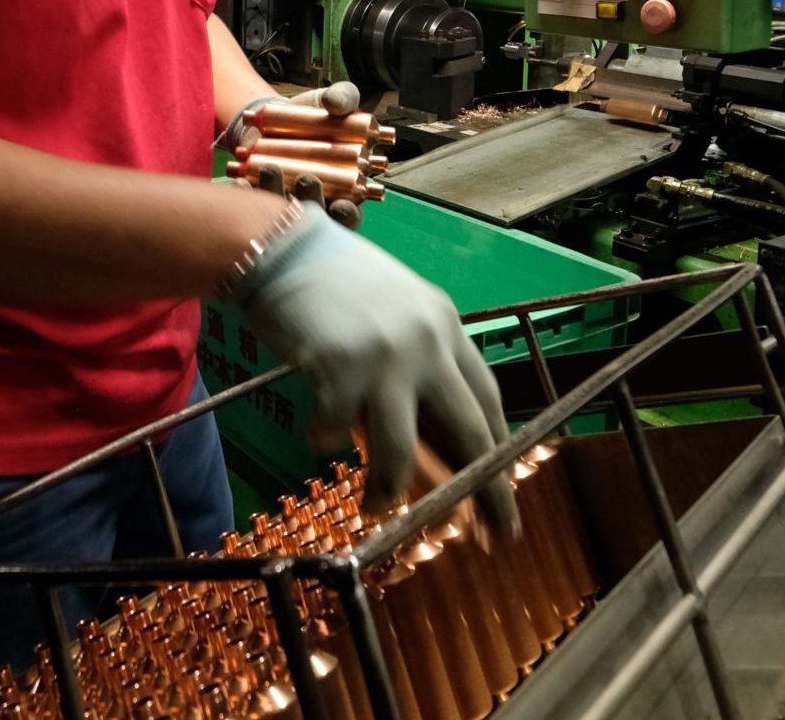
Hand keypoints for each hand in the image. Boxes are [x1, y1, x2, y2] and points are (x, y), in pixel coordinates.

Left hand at [230, 81, 366, 225]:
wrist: (274, 114)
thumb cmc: (315, 112)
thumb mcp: (335, 98)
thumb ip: (344, 97)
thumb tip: (336, 104)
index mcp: (346, 189)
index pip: (349, 214)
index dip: (346, 214)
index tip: (341, 205)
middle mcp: (316, 203)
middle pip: (316, 219)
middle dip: (311, 201)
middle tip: (307, 179)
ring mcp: (284, 204)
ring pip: (282, 215)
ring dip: (277, 195)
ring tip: (271, 168)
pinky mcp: (256, 199)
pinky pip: (250, 205)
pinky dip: (247, 193)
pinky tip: (241, 182)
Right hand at [230, 203, 515, 534]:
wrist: (280, 247)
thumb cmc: (336, 284)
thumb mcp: (397, 313)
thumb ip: (420, 363)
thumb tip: (432, 435)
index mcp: (446, 327)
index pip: (489, 402)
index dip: (500, 453)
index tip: (504, 492)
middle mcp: (427, 342)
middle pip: (472, 435)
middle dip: (487, 494)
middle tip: (496, 537)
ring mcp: (385, 356)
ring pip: (403, 453)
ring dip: (388, 490)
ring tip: (374, 505)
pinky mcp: (338, 368)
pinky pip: (336, 430)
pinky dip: (324, 439)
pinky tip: (315, 430)